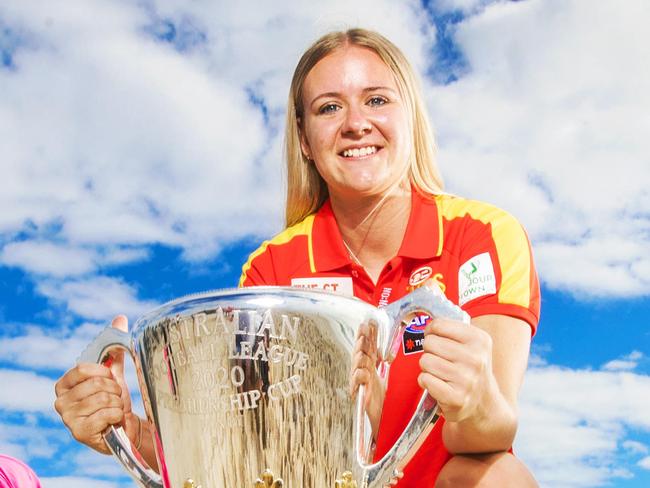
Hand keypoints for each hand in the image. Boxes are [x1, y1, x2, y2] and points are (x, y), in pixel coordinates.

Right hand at [54, 315, 140, 453]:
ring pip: (103, 399)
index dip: (103, 372)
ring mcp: (68, 418)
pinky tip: (114, 420)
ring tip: (115, 408)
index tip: (111, 378)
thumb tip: (120, 318)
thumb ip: (114, 348)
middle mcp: (60, 401)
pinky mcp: (79, 433)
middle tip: (115, 397)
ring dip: (117, 403)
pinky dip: (117, 415)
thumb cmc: (114, 399)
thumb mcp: (113, 372)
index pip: (82, 368)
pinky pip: (106, 414)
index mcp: (64, 384)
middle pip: (96, 384)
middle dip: (114, 389)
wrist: (124, 427)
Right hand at [349, 321, 384, 436]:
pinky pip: (356, 382)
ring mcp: (358, 381)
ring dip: (359, 356)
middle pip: (359, 352)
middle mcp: (361, 370)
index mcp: (368, 365)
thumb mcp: (383, 376)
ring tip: (362, 347)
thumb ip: (384, 364)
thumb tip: (389, 352)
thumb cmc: (377, 398)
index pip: (367, 346)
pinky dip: (359, 376)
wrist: (376, 417)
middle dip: (361, 340)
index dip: (367, 334)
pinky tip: (363, 372)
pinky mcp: (357, 392)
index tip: (369, 322)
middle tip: (363, 330)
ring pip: (356, 365)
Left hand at [417, 317, 496, 423]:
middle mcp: (476, 359)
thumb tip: (427, 325)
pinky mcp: (456, 398)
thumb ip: (451, 330)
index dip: (431, 331)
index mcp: (480, 340)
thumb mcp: (472, 344)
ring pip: (425, 361)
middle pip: (430, 342)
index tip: (436, 338)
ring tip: (440, 373)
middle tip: (440, 359)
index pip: (438, 325)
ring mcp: (467, 380)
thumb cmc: (470, 369)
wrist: (484, 403)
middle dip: (430, 350)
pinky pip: (424, 379)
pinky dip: (425, 381)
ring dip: (427, 367)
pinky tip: (438, 384)